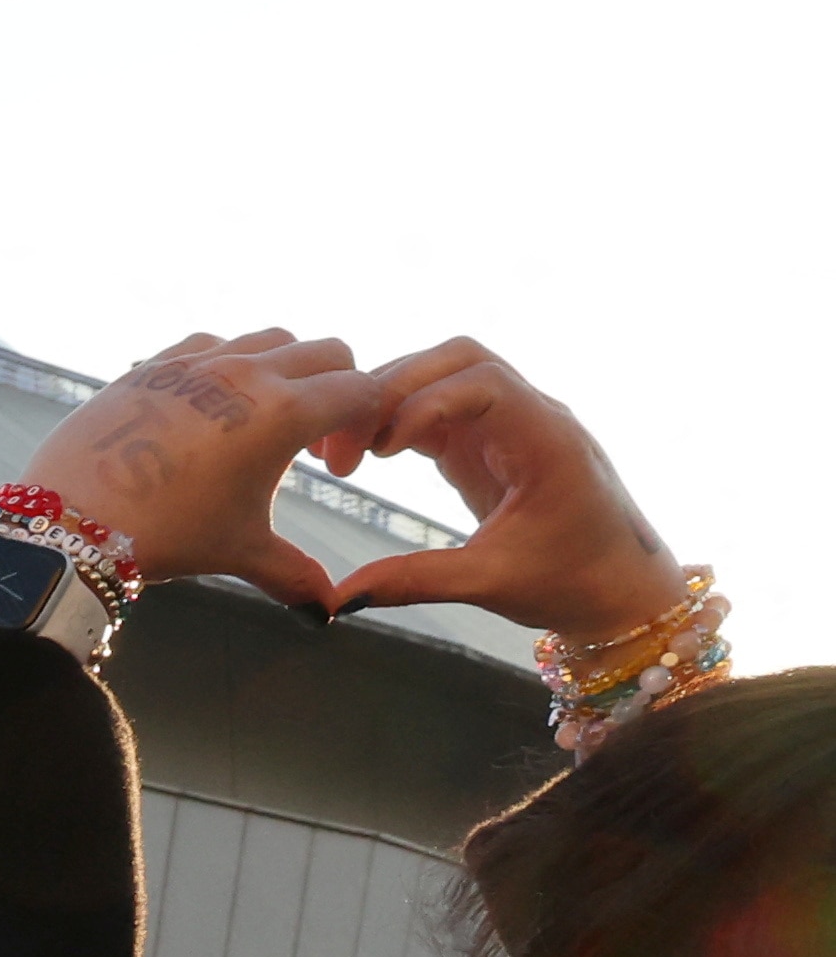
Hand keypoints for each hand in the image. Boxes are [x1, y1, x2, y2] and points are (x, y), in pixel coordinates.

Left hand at [12, 329, 387, 609]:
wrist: (70, 523)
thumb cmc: (164, 536)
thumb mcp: (239, 552)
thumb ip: (293, 574)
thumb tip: (327, 610)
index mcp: (283, 412)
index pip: (360, 391)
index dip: (361, 427)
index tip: (335, 469)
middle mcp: (247, 372)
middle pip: (325, 353)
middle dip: (335, 391)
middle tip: (311, 445)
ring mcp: (198, 361)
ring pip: (269, 339)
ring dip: (285, 370)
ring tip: (264, 422)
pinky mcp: (155, 364)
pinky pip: (210, 343)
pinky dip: (229, 363)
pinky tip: (212, 407)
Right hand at [316, 339, 684, 643]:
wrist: (618, 585)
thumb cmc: (573, 580)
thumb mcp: (491, 583)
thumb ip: (415, 581)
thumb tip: (338, 597)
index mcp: (547, 439)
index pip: (482, 382)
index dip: (422, 402)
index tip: (379, 452)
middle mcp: (531, 416)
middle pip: (458, 358)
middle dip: (394, 388)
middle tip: (343, 445)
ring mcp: (509, 424)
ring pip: (444, 375)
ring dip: (390, 399)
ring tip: (344, 451)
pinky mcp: (488, 443)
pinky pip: (438, 408)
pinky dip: (397, 420)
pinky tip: (365, 454)